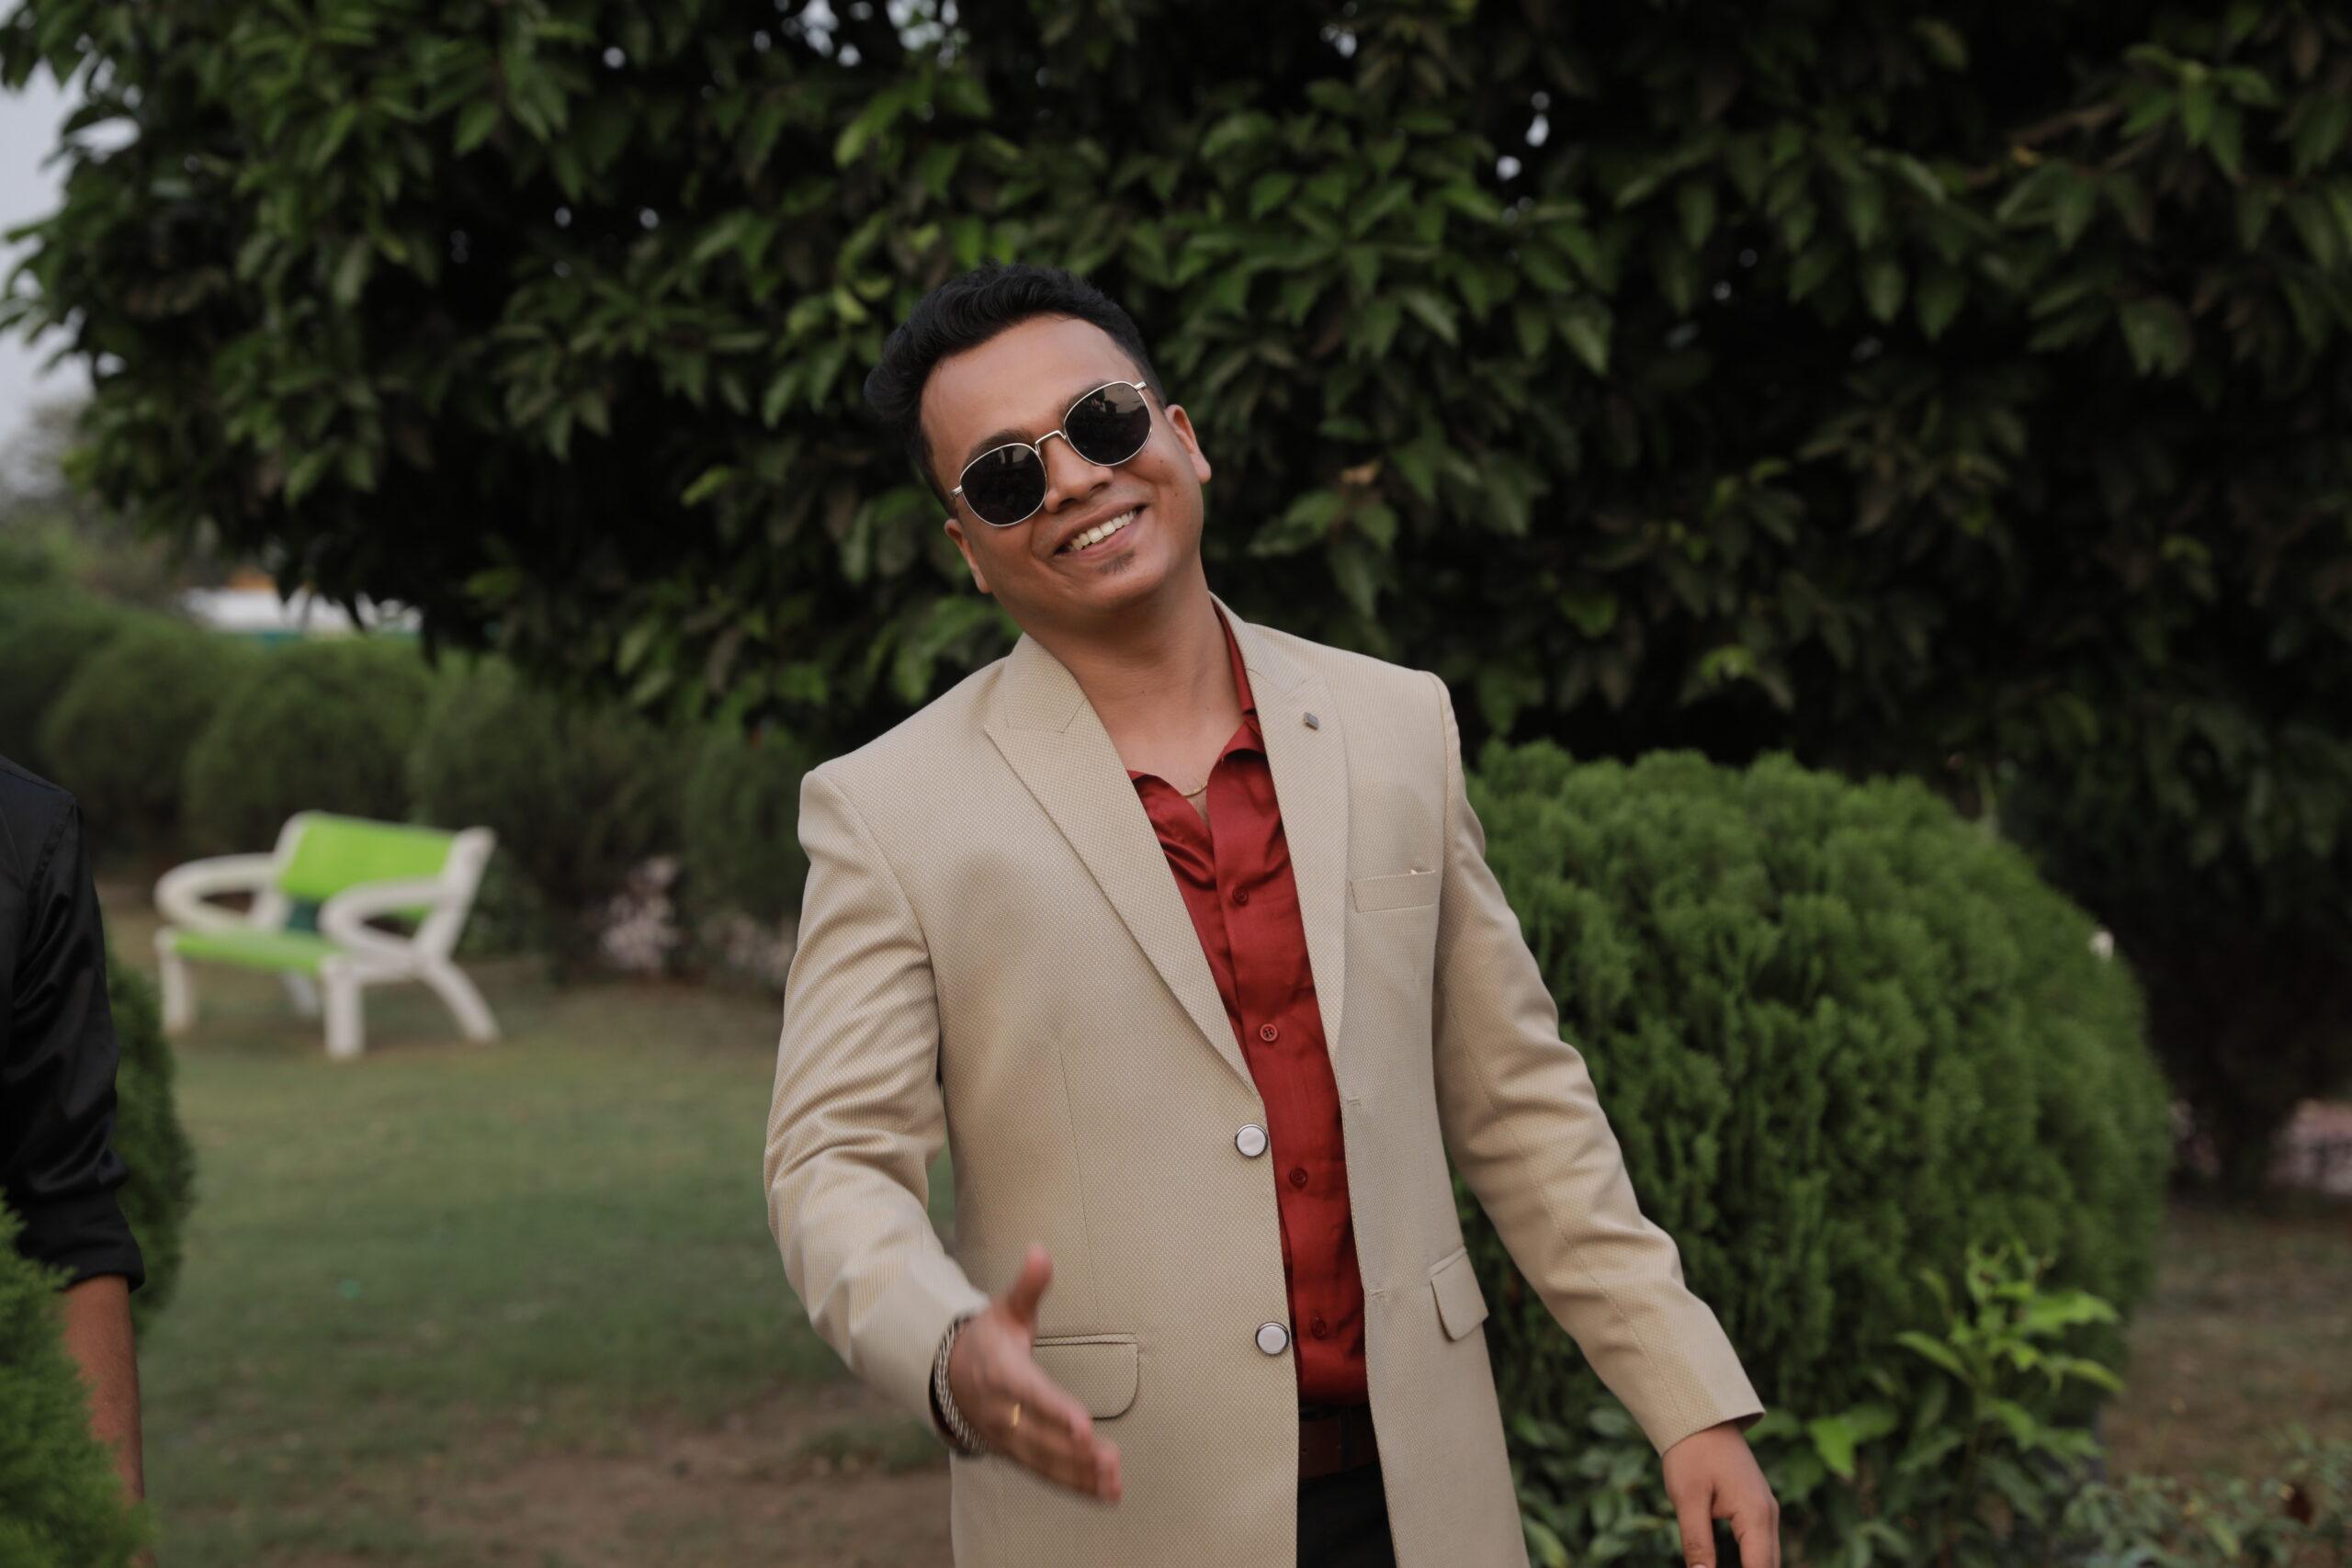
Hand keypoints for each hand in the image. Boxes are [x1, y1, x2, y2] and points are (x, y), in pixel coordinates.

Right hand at [948, 1242, 1122, 1503]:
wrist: (947, 1374)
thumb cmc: (988, 1339)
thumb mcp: (1005, 1310)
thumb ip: (1028, 1287)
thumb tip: (1041, 1251)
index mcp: (1001, 1373)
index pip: (1031, 1395)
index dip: (1057, 1412)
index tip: (1084, 1427)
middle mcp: (1000, 1411)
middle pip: (1040, 1437)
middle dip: (1075, 1453)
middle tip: (1112, 1461)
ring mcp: (1005, 1438)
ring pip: (1043, 1462)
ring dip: (1079, 1476)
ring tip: (1115, 1484)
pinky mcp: (1014, 1454)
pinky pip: (1044, 1474)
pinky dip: (1074, 1486)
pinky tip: (1106, 1494)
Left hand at [1660, 1419, 1777, 1567]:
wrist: (1700, 1414)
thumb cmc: (1692, 1453)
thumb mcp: (1688, 1500)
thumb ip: (1697, 1543)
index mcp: (1756, 1515)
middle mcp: (1769, 1516)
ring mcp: (1766, 1511)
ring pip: (1767, 1559)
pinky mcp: (1757, 1508)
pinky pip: (1760, 1547)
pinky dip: (1752, 1563)